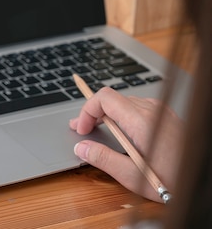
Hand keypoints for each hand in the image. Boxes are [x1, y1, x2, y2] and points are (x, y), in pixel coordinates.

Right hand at [69, 87, 182, 201]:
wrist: (202, 183)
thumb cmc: (175, 181)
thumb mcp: (133, 176)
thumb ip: (103, 159)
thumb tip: (81, 148)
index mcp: (142, 122)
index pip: (104, 98)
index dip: (87, 111)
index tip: (81, 129)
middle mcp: (152, 111)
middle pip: (113, 99)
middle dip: (93, 113)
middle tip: (81, 129)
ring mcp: (161, 112)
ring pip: (125, 103)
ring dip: (107, 115)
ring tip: (98, 130)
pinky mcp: (168, 118)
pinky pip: (138, 109)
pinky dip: (123, 117)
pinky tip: (120, 133)